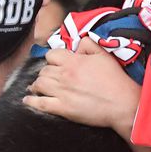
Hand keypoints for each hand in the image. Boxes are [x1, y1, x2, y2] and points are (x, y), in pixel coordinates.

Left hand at [23, 39, 138, 134]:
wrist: (122, 104)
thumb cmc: (116, 80)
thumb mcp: (104, 55)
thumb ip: (89, 45)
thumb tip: (77, 43)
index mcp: (74, 61)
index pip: (52, 55)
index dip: (52, 58)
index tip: (55, 63)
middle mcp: (65, 75)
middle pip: (44, 70)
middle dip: (45, 72)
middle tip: (48, 76)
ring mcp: (62, 92)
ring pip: (39, 84)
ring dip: (37, 85)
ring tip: (37, 87)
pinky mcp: (63, 108)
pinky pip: (40, 104)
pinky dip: (31, 101)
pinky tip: (28, 100)